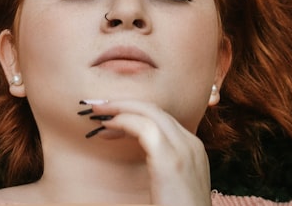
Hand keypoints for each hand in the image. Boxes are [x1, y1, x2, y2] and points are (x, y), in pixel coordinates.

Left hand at [84, 100, 211, 205]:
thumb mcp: (171, 186)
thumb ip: (162, 169)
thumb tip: (141, 157)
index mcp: (194, 151)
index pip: (162, 119)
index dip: (134, 113)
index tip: (110, 119)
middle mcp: (193, 144)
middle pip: (156, 110)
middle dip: (124, 104)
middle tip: (98, 108)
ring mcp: (185, 150)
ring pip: (150, 112)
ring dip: (120, 108)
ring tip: (97, 113)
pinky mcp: (170, 160)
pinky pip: (144, 127)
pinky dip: (122, 121)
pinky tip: (106, 127)